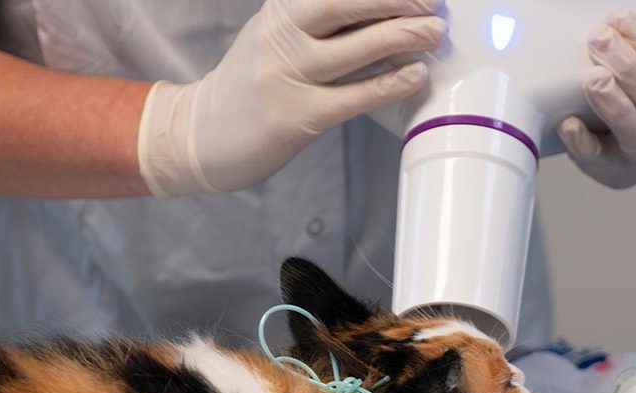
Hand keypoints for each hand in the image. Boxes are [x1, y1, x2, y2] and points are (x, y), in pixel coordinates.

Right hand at [138, 0, 443, 195]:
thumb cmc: (250, 87)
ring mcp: (285, 76)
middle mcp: (280, 35)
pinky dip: (388, 83)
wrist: (201, 135)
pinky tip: (414, 74)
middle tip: (431, 2)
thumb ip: (316, 21)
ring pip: (354, 48)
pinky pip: (352, 97)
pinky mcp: (295, 117)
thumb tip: (380, 13)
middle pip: (344, 3)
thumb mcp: (274, 36)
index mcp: (278, 10)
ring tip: (433, 32)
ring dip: (401, 37)